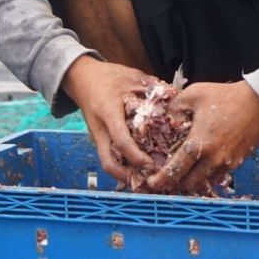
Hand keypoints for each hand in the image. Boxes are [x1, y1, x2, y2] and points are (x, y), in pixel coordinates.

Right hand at [62, 55, 160, 188]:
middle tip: (149, 181)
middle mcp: (99, 129)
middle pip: (108, 162)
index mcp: (108, 112)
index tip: (151, 165)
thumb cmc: (109, 76)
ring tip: (146, 180)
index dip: (136, 156)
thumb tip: (177, 100)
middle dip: (127, 176)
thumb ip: (152, 89)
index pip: (121, 140)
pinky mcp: (99, 138)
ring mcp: (97, 136)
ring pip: (107, 162)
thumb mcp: (132, 77)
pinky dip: (121, 165)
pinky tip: (138, 168)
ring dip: (124, 174)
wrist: (81, 77)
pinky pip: (108, 156)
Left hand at [146, 78, 258, 196]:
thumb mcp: (194, 94)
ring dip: (192, 180)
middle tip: (166, 178)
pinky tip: (203, 164)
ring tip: (184, 172)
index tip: (151, 183)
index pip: (175, 171)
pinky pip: (218, 175)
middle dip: (175, 183)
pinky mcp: (238, 162)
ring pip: (204, 181)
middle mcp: (213, 160)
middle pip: (188, 183)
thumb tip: (166, 119)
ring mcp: (227, 163)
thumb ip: (174, 107)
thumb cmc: (226, 96)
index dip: (160, 180)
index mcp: (199, 144)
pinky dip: (207, 174)